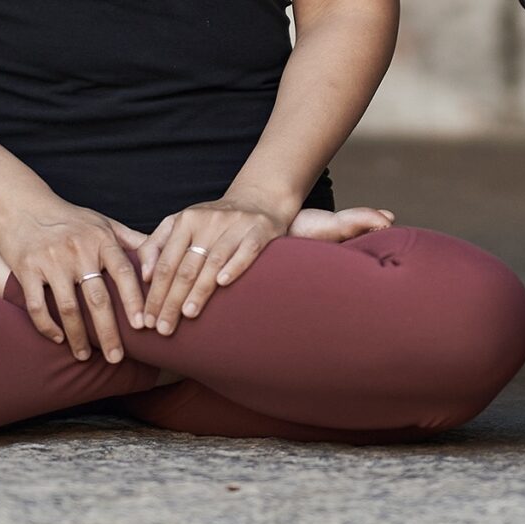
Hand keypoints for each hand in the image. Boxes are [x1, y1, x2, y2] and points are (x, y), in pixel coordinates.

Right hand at [0, 198, 149, 362]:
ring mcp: (51, 260)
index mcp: (101, 239)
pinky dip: (48, 327)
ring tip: (85, 356)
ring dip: (78, 337)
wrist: (22, 204)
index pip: (124, 274)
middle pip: (98, 298)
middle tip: (117, 358)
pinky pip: (38, 306)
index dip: (135, 301)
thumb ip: (131, 240)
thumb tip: (161, 257)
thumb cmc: (69, 218)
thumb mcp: (102, 222)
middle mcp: (78, 250)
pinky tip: (57, 339)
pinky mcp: (27, 269)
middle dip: (109, 332)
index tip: (144, 326)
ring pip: (69, 308)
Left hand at [134, 196, 293, 335]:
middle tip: (163, 328)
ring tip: (187, 314)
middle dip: (171, 300)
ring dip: (199, 290)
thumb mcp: (180, 224)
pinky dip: (234, 266)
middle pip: (186, 267)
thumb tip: (144, 276)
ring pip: (212, 261)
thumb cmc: (212, 221)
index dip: (155, 293)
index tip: (147, 320)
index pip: (165, 263)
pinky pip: (246, 250)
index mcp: (185, 220)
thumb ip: (156, 246)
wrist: (257, 198)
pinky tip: (223, 283)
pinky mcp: (259, 230)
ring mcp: (235, 225)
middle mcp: (208, 221)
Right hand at [137, 204, 394, 303]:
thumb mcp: (322, 224)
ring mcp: (199, 219)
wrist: (258, 195)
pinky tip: (134, 294)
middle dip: (184, 296)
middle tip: (173, 327)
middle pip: (202, 261)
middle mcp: (225, 223)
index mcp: (258, 228)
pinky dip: (146, 268)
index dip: (228, 270)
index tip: (214, 295)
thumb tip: (390, 217)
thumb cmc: (287, 224)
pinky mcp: (181, 220)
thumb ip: (353, 221)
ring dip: (161, 292)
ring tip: (151, 324)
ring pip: (176, 259)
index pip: (241, 251)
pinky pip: (158, 244)